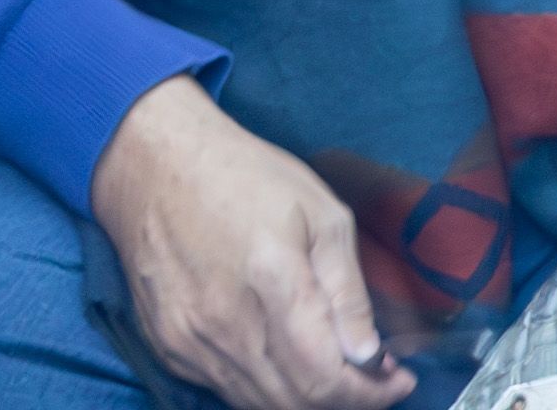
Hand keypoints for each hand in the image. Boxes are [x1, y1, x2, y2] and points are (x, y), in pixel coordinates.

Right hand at [90, 74, 411, 409]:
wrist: (156, 170)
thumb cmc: (249, 179)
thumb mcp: (323, 215)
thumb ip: (347, 291)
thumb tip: (369, 354)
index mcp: (272, 281)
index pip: (324, 376)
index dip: (370, 392)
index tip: (399, 381)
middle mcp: (225, 325)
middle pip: (293, 403)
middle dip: (346, 402)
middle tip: (377, 380)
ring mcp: (190, 343)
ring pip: (259, 404)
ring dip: (307, 401)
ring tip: (341, 373)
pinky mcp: (169, 348)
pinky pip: (227, 388)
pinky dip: (267, 388)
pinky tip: (290, 361)